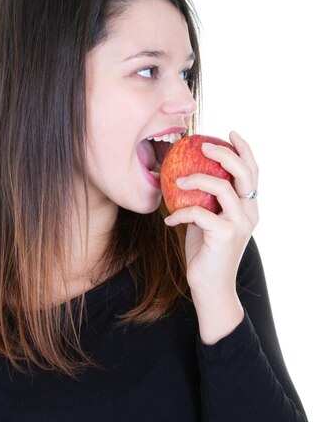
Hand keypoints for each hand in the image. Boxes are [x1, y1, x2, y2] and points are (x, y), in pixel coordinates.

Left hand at [164, 131, 258, 343]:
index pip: (252, 171)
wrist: (211, 288)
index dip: (243, 149)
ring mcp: (240, 224)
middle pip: (245, 172)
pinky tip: (168, 220)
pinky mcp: (225, 235)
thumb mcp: (208, 222)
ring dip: (197, 178)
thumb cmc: (206, 254)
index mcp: (249, 207)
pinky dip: (180, 213)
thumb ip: (207, 203)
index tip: (228, 133)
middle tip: (203, 144)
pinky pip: (199, 213)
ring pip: (222, 187)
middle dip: (225, 153)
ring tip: (178, 180)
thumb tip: (186, 179)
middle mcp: (250, 213)